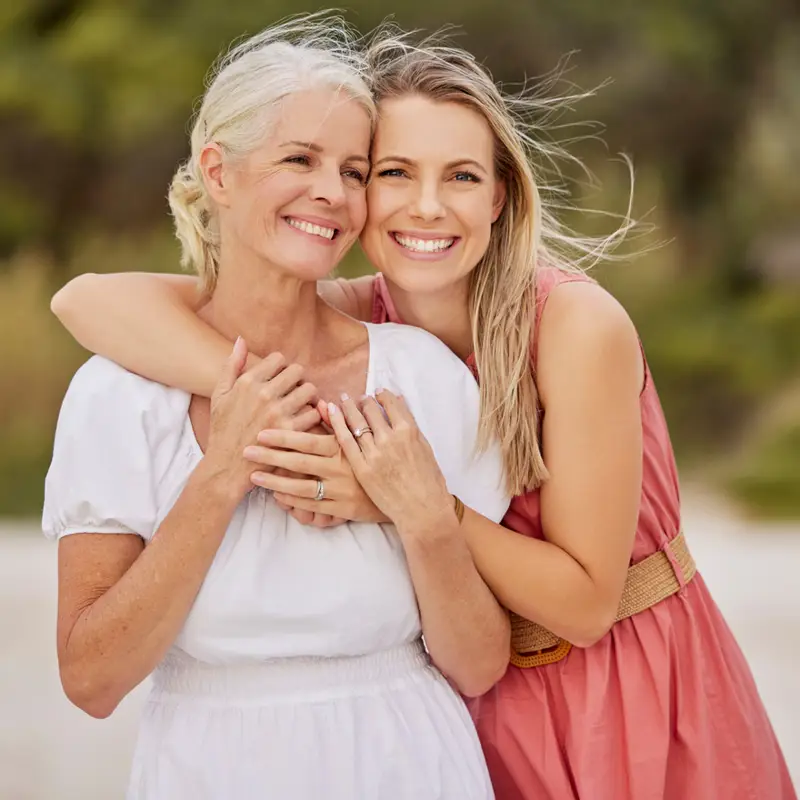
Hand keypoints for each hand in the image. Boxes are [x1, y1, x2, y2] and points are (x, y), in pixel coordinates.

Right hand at [204, 338, 320, 499]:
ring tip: (301, 404)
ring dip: (308, 396)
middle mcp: (264, 394)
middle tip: (294, 390)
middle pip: (298, 371)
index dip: (282, 367)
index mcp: (248, 382)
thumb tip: (241, 339)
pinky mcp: (290, 432)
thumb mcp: (219, 395)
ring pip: (310, 390)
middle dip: (297, 379)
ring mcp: (278, 413)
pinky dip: (313, 416)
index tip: (280, 378)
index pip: (279, 358)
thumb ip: (231, 365)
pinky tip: (304, 420)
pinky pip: (314, 413)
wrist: (226, 466)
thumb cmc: (222, 429)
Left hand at [243, 414, 387, 526]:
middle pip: (299, 462)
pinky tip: (276, 496)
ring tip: (254, 476)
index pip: (309, 440)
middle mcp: (341, 469)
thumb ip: (343, 421)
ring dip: (275, 481)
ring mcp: (341, 491)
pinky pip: (312, 506)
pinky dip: (293, 501)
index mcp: (346, 448)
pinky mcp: (342, 510)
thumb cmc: (387, 460)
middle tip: (247, 450)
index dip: (284, 436)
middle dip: (271, 456)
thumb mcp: (369, 436)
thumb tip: (321, 403)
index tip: (262, 432)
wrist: (408, 495)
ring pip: (301, 487)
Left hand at [326, 390, 456, 536]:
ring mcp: (374, 454)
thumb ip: (410, 424)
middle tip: (355, 398)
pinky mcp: (361, 468)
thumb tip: (400, 401)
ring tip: (341, 402)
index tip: (376, 393)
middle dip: (362, 401)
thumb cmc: (429, 481)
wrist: (422, 509)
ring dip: (347, 408)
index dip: (382, 396)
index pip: (391, 404)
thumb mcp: (424, 448)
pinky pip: (344, 441)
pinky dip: (336, 424)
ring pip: (355, 422)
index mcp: (409, 431)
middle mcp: (390, 438)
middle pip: (370, 411)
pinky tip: (331, 413)